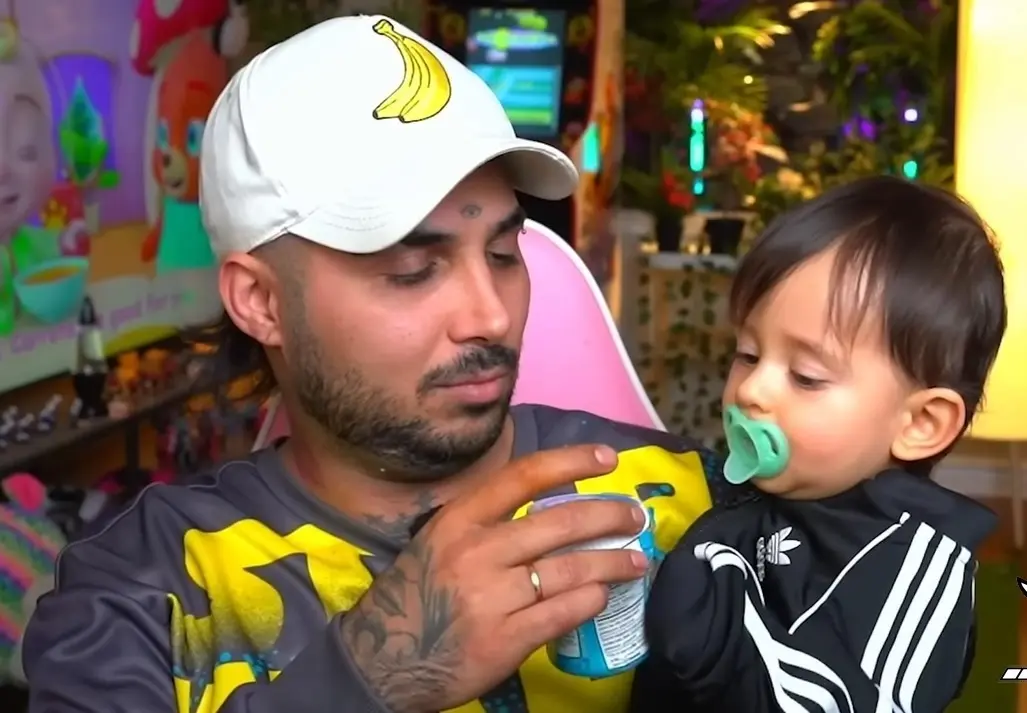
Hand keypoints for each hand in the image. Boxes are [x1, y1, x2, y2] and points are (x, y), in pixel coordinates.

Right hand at [340, 445, 648, 712]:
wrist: (381, 661)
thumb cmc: (415, 595)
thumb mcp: (438, 543)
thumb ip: (486, 524)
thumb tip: (552, 508)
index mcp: (460, 520)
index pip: (523, 476)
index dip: (571, 461)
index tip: (606, 458)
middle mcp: (478, 551)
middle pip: (560, 522)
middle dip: (609, 516)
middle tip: (634, 517)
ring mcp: (493, 597)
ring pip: (572, 568)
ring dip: (613, 562)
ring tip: (635, 561)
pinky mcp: (507, 639)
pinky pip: (564, 612)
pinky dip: (591, 599)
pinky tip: (602, 595)